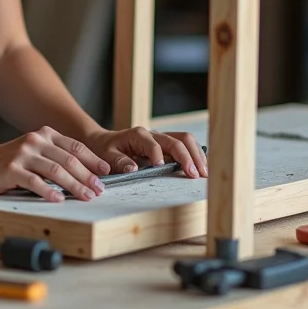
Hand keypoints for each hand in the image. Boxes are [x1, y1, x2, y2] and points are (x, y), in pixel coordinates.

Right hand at [0, 126, 111, 201]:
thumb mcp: (33, 152)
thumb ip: (54, 156)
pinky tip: (59, 200)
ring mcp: (23, 153)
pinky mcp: (12, 169)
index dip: (93, 161)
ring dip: (75, 185)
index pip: (75, 147)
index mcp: (44, 134)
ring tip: (87, 197)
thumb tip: (85, 173)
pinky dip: (49, 192)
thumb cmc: (8, 162)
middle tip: (100, 190)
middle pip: (69, 160)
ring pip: (56, 171)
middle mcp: (35, 140)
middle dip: (88, 176)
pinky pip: (35, 182)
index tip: (106, 173)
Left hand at [84, 127, 207, 178]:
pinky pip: (185, 146)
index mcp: (138, 135)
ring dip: (196, 155)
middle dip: (188, 156)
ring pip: (185, 140)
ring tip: (204, 173)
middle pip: (177, 139)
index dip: (159, 156)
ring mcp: (161, 139)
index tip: (161, 169)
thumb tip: (134, 169)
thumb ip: (118, 161)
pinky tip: (201, 168)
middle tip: (195, 174)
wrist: (104, 142)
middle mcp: (153, 134)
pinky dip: (195, 155)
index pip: (154, 144)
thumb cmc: (105, 149)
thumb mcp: (106, 155)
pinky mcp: (166, 145)